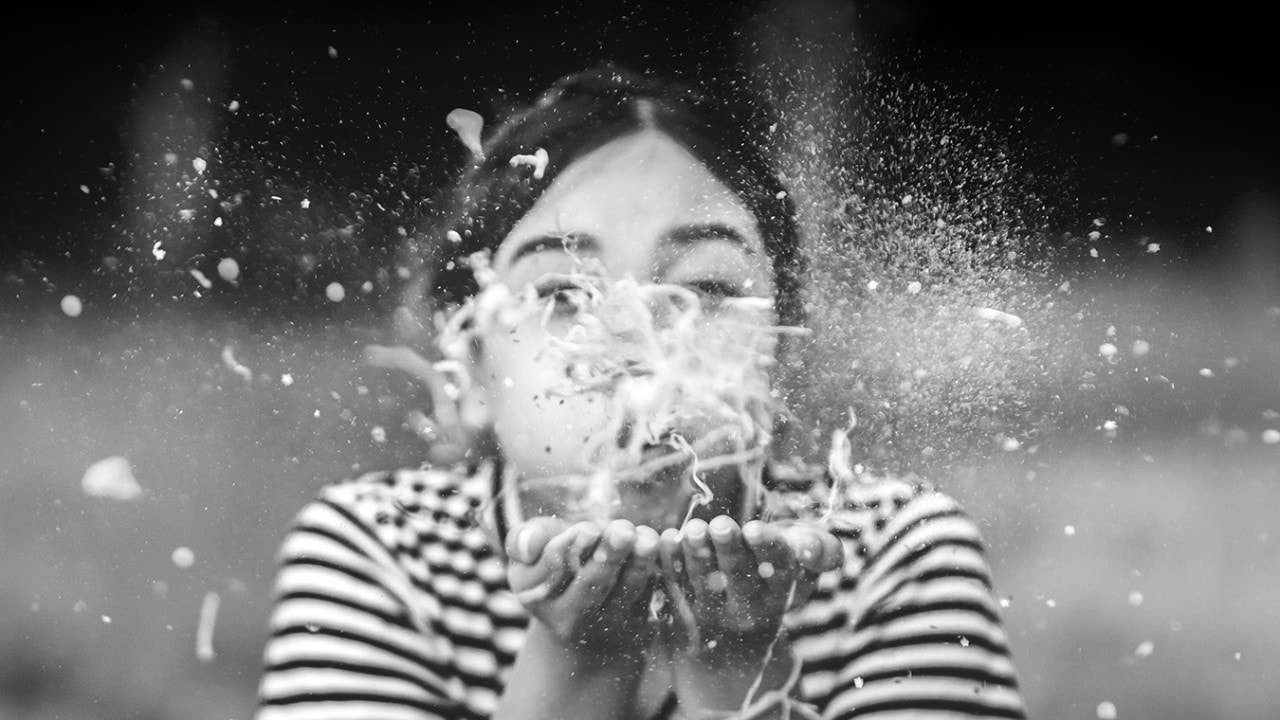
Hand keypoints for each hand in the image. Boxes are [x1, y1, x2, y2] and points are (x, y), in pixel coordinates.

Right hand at [505, 516, 660, 652]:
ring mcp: (602, 629)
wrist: (581, 607)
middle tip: (623, 530)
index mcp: (534, 594)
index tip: (590, 528)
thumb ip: (524, 539)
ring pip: (624, 594)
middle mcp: (565, 619)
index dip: (573, 548)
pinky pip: (648, 599)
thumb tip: (529, 545)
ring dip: (639, 564)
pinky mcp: (633, 629)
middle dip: (609, 557)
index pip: (554, 569)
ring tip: (647, 538)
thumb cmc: (557, 561)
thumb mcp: (534, 547)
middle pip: (591, 586)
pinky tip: (663, 545)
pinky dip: (658, 572)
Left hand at [655, 516, 841, 710]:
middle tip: (722, 525)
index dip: (768, 549)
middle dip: (731, 549)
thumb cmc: (770, 587)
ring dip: (698, 555)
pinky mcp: (681, 621)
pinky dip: (668, 566)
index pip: (780, 572)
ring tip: (693, 528)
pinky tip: (666, 539)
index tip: (755, 528)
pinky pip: (674, 592)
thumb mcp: (801, 574)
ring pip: (704, 585)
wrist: (730, 659)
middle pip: (740, 578)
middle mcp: (748, 613)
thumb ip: (820, 551)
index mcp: (780, 596)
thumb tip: (807, 548)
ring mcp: (712, 619)